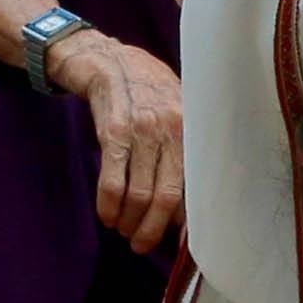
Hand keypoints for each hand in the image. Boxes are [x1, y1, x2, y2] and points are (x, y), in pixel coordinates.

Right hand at [60, 37, 187, 253]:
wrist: (107, 58)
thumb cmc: (145, 88)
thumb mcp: (175, 109)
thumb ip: (181, 150)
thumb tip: (186, 202)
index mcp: (192, 129)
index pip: (195, 185)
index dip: (187, 220)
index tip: (178, 243)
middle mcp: (172, 129)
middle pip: (167, 196)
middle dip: (152, 229)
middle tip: (141, 244)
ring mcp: (142, 130)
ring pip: (139, 193)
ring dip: (129, 221)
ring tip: (122, 229)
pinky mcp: (113, 131)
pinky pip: (112, 180)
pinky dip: (109, 205)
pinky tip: (106, 216)